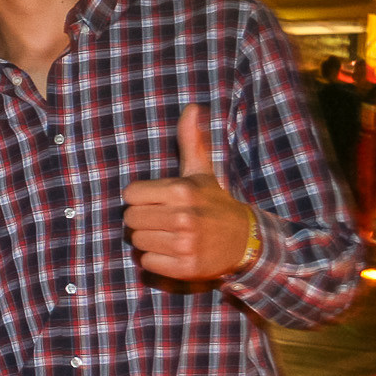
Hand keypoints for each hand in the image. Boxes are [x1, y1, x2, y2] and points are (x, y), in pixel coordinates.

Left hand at [121, 105, 253, 279]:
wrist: (246, 240)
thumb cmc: (214, 202)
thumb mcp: (202, 171)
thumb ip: (191, 141)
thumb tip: (192, 107)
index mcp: (182, 190)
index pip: (130, 195)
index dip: (141, 198)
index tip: (159, 201)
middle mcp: (184, 217)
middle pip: (130, 219)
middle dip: (144, 219)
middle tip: (165, 219)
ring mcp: (185, 244)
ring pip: (137, 241)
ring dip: (150, 239)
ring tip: (172, 235)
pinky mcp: (185, 268)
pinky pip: (147, 263)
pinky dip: (157, 260)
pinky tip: (176, 251)